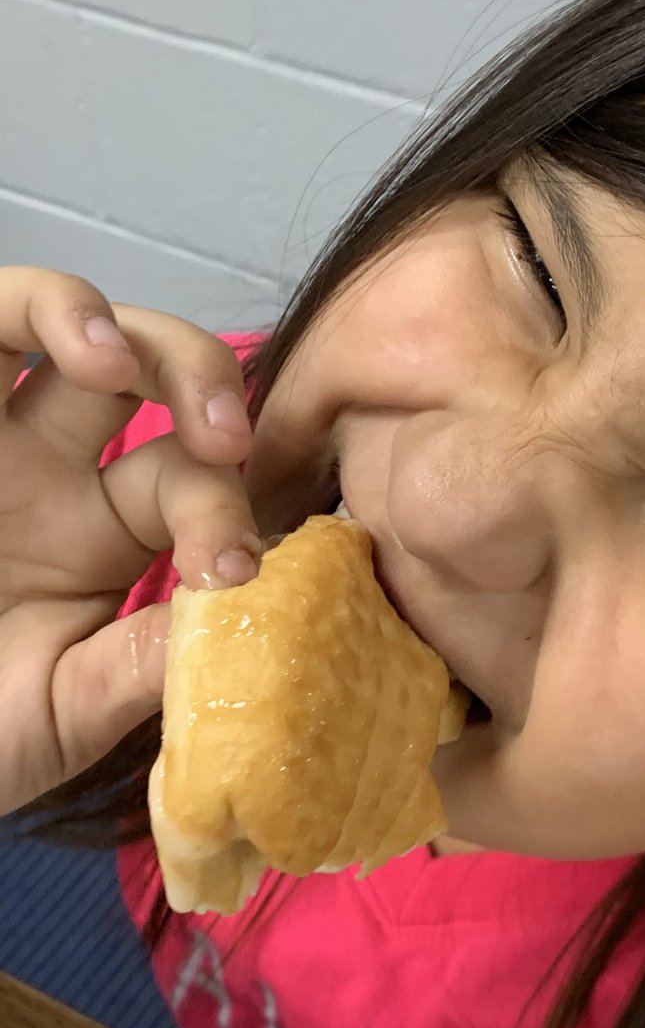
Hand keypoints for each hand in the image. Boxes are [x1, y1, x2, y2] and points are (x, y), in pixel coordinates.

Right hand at [0, 268, 259, 813]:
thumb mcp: (62, 712)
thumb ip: (141, 665)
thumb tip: (239, 615)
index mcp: (109, 532)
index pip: (192, 480)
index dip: (224, 509)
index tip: (234, 572)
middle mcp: (54, 466)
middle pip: (145, 371)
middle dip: (196, 379)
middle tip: (223, 436)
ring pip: (43, 316)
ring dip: (90, 318)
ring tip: (112, 362)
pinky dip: (13, 315)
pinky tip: (46, 348)